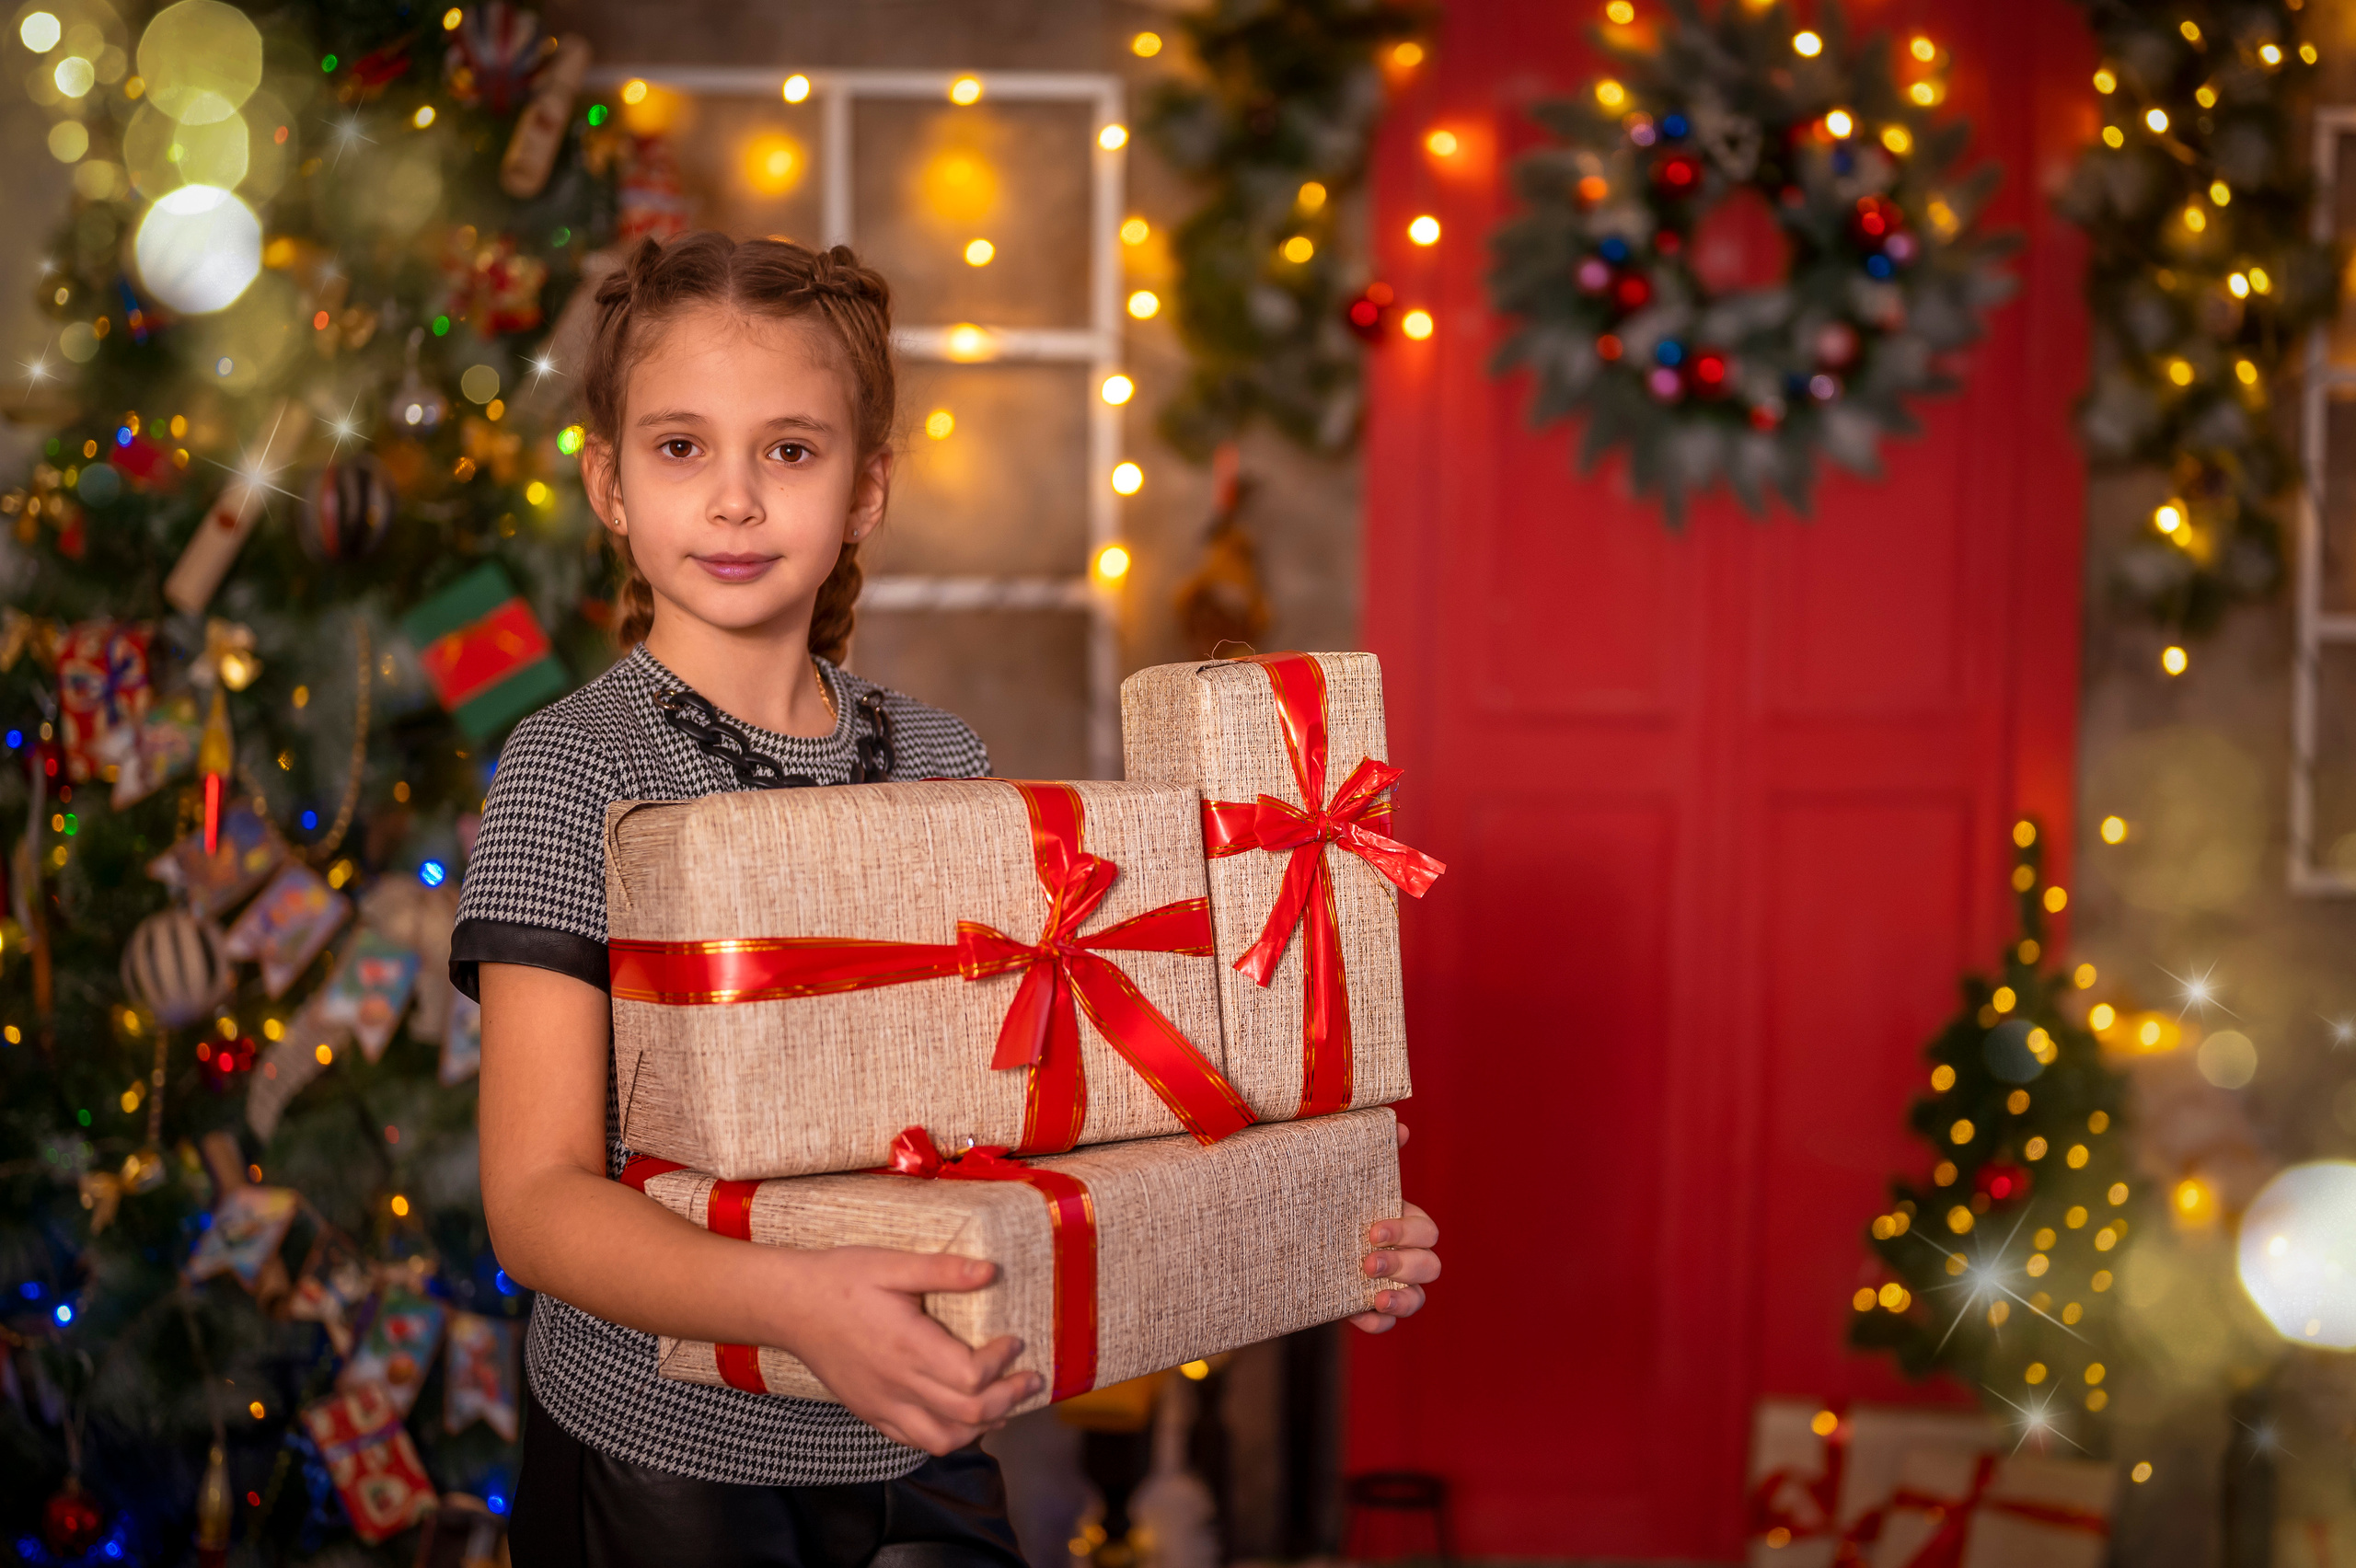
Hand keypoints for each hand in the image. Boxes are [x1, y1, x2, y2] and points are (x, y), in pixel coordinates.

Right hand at [772, 1247, 1041, 1452]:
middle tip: (1031, 1379)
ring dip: (981, 1426)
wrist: (788, 1306)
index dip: (1001, 1364)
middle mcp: (897, 1385)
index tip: (1014, 1340)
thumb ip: (943, 1270)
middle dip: (1009, 1399)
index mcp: (907, 1347)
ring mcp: (882, 1405)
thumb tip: (990, 1270)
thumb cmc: (840, 1280)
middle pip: (967, 1414)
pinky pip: (914, 1440)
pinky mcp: (871, 1411)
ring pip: (943, 1439)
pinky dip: (947, 1435)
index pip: (971, 1377)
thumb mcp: (892, 1264)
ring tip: (1004, 1404)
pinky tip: (961, 1416)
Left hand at [1349, 1121, 1439, 1334]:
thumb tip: (1398, 1127)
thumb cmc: (1328, 1198)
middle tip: (1367, 1262)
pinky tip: (1359, 1315)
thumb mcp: (1344, 1175)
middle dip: (1403, 1264)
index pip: (1426, 1231)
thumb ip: (1370, 1151)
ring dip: (1401, 1298)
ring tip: (1375, 1296)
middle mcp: (1405, 1256)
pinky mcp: (1368, 1310)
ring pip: (1417, 1299)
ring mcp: (1390, 1286)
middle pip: (1430, 1266)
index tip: (1372, 1230)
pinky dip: (1378, 1323)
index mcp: (1405, 1222)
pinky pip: (1386, 1325)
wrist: (1291, 1235)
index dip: (1406, 1232)